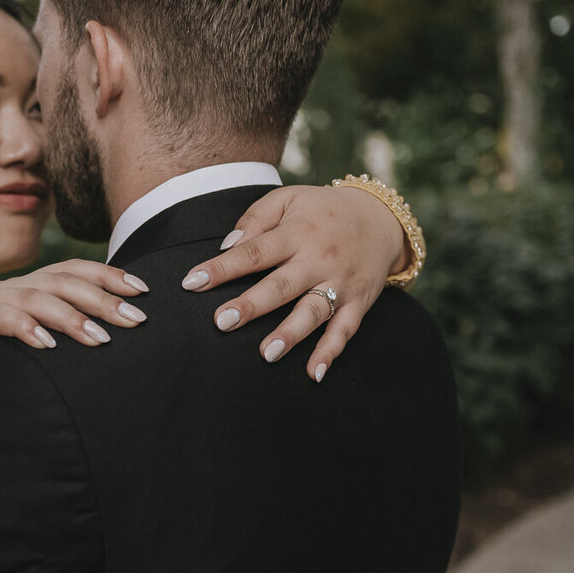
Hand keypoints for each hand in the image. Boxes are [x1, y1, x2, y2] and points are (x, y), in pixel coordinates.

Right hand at [0, 260, 149, 437]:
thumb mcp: (27, 349)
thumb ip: (58, 338)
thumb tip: (110, 343)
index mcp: (26, 290)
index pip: (72, 272)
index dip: (108, 275)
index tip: (143, 290)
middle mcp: (7, 289)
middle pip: (61, 282)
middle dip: (102, 298)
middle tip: (135, 320)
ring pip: (33, 297)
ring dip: (70, 317)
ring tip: (99, 338)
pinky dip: (23, 327)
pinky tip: (46, 344)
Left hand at [181, 185, 408, 381]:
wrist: (381, 218)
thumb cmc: (322, 211)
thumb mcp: (289, 198)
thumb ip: (257, 217)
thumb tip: (227, 245)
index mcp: (296, 233)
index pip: (254, 251)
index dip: (222, 267)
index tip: (192, 282)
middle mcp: (318, 259)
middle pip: (281, 285)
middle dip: (252, 305)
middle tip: (222, 321)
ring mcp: (340, 283)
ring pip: (313, 312)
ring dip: (291, 333)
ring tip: (266, 353)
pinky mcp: (359, 302)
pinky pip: (345, 330)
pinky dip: (331, 352)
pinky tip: (314, 373)